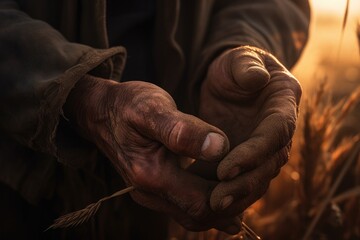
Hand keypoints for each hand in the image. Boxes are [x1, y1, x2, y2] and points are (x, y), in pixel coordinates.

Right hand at [65, 75, 240, 233]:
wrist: (101, 111)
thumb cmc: (127, 105)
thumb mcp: (152, 109)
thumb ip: (183, 130)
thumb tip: (220, 148)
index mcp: (152, 175)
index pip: (203, 202)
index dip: (233, 194)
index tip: (255, 173)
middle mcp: (150, 193)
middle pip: (202, 215)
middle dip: (232, 203)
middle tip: (258, 183)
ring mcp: (151, 193)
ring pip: (195, 215)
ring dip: (222, 207)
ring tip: (247, 189)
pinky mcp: (155, 188)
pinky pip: (185, 206)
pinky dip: (208, 202)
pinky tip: (225, 192)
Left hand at [199, 46, 301, 214]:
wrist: (229, 82)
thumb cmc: (235, 67)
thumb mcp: (239, 59)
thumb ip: (247, 65)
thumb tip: (256, 78)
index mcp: (283, 105)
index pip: (276, 133)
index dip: (254, 153)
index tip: (226, 168)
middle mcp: (279, 131)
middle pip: (269, 164)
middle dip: (244, 184)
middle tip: (217, 200)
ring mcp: (263, 147)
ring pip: (258, 177)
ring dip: (237, 195)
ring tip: (211, 207)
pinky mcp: (246, 157)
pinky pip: (242, 179)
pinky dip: (229, 192)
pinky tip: (207, 205)